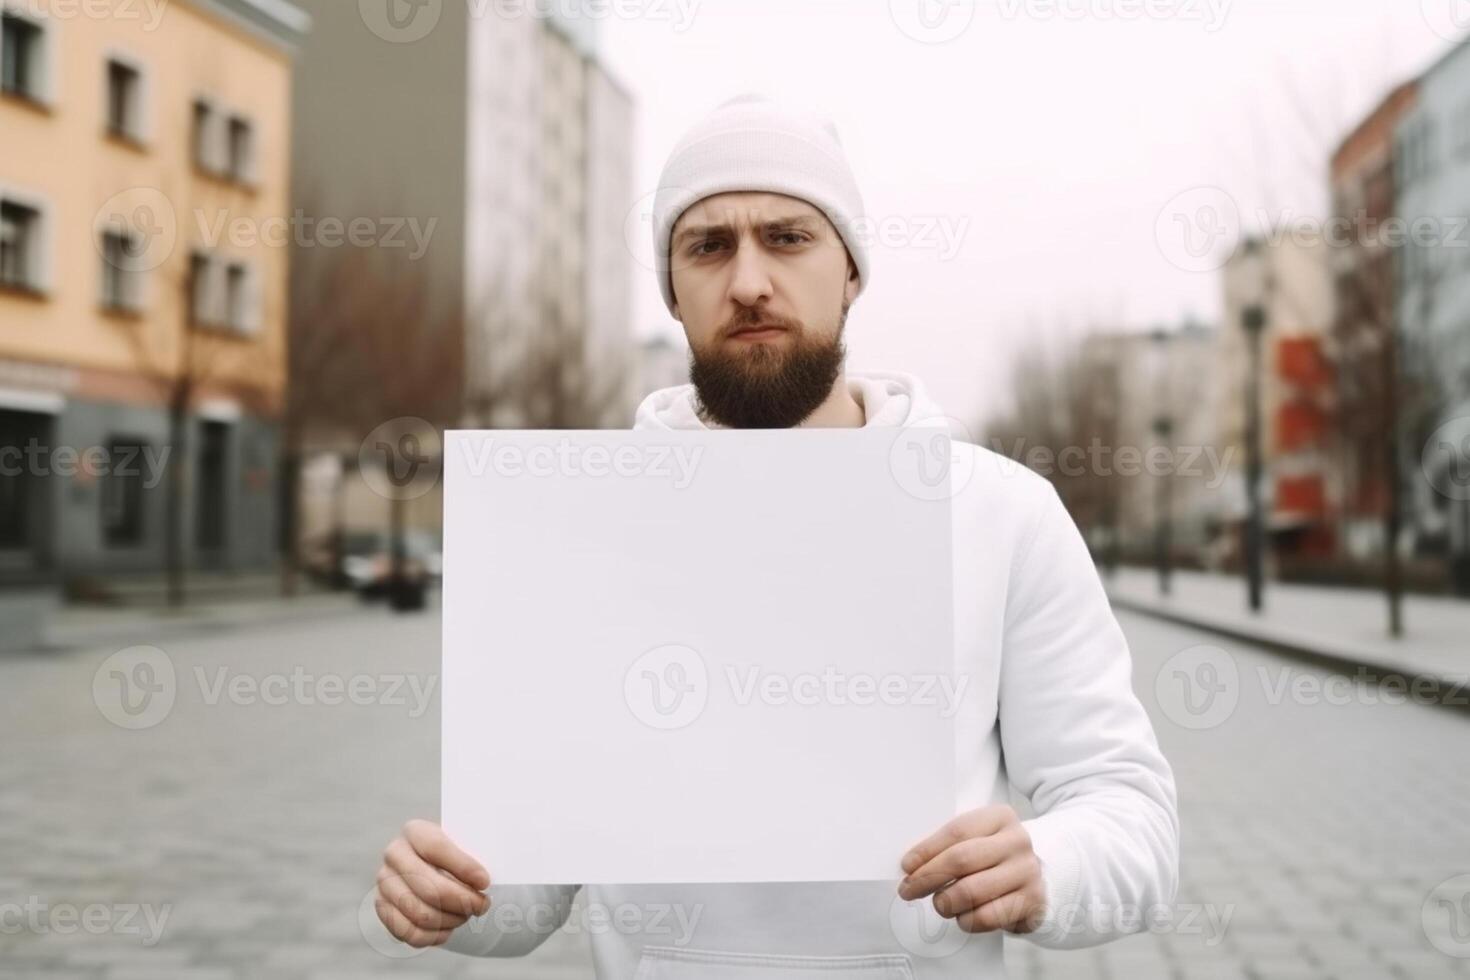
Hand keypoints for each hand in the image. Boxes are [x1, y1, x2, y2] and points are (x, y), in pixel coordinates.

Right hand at [376, 819, 490, 947]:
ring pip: (421, 913)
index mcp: (415, 831)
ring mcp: (385, 883)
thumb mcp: (466, 843)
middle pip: (429, 886)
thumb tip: (503, 863)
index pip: (436, 847)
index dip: (463, 866)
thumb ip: (479, 849)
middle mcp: (394, 855)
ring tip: (468, 914)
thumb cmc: (456, 855)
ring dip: (452, 919)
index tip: (486, 882)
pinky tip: (450, 927)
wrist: (432, 867)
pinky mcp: (383, 908)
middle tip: (483, 905)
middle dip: (462, 901)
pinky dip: (435, 935)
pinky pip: (410, 932)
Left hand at [896, 804, 1046, 934]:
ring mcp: (1027, 872)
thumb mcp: (975, 839)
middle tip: (908, 890)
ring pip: (971, 892)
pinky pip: (986, 917)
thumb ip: (947, 846)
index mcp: (1000, 817)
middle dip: (927, 878)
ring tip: (940, 903)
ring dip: (945, 902)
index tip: (906, 866)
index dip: (926, 850)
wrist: (1034, 876)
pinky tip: (963, 915)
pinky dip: (966, 920)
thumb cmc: (992, 857)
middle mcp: (1017, 841)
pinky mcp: (1031, 902)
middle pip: (961, 860)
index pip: (956, 831)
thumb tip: (910, 867)